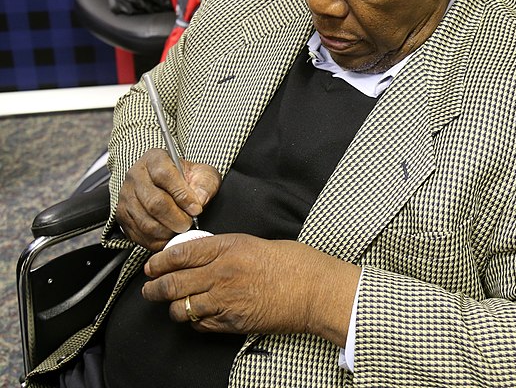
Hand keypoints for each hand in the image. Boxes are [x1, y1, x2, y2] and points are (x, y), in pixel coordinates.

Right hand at [116, 148, 220, 250]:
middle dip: (176, 218)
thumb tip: (199, 201)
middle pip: (154, 202)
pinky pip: (138, 234)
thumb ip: (205, 185)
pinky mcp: (122, 215)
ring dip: (167, 231)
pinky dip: (157, 240)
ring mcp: (126, 196)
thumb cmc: (187, 179)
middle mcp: (136, 175)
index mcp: (155, 159)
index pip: (164, 176)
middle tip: (189, 223)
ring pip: (146, 222)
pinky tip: (169, 235)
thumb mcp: (203, 174)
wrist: (170, 185)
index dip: (182, 195)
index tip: (196, 208)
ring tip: (180, 229)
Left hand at [141, 234, 360, 345]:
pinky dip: (195, 321)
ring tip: (175, 305)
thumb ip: (224, 249)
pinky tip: (199, 316)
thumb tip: (199, 256)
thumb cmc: (291, 262)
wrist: (313, 288)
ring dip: (175, 308)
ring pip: (182, 308)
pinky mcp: (233, 322)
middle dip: (155, 289)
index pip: (179, 255)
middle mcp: (222, 273)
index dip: (159, 262)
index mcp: (227, 247)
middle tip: (150, 290)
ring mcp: (226, 299)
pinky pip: (201, 324)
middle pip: (173, 284)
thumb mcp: (253, 243)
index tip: (151, 266)